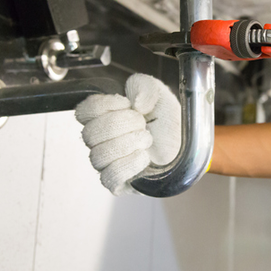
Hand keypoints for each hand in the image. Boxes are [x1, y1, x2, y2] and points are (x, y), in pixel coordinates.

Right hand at [75, 74, 180, 194]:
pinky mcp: (120, 183)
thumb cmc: (168, 122)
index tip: (127, 103)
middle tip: (142, 123)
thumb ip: (144, 86)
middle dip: (120, 124)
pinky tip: (144, 156)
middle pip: (90, 134)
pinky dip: (127, 165)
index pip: (84, 112)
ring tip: (147, 138)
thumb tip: (136, 103)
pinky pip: (109, 178)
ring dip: (127, 143)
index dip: (104, 105)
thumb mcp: (159, 94)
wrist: (186, 145)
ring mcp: (108, 164)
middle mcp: (101, 141)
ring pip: (98, 157)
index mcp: (104, 117)